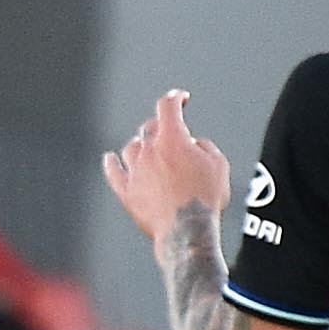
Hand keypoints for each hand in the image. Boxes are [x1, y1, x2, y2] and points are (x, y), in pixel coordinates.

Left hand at [101, 88, 231, 246]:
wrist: (187, 231)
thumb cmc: (205, 200)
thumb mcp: (219, 165)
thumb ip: (204, 147)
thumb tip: (194, 146)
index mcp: (172, 139)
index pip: (168, 107)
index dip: (174, 98)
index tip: (179, 98)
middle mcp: (149, 151)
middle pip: (148, 127)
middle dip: (160, 125)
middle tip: (168, 129)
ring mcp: (135, 172)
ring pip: (131, 148)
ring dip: (141, 145)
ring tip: (148, 149)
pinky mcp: (127, 193)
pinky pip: (114, 173)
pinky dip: (112, 164)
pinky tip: (110, 159)